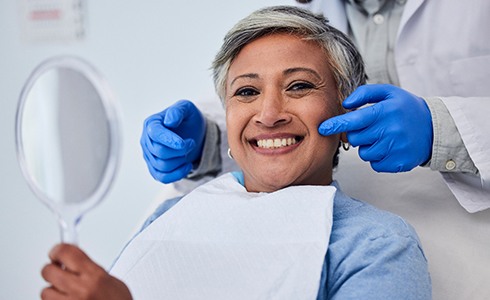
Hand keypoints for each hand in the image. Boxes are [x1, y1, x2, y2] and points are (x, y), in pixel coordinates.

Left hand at [41, 244, 131, 299]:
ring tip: (65, 292)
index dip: (58, 250)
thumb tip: (74, 262)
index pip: (66, 253)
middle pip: (49, 271)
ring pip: (45, 291)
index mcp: (94, 276)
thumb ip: (91, 270)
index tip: (57, 251)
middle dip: (52, 269)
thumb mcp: (111, 282)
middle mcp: (80, 290)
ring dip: (52, 291)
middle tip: (58, 270)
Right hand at [141, 100, 205, 182]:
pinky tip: (187, 166)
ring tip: (188, 151)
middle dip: (180, 150)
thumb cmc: (188, 119)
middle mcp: (146, 140)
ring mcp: (149, 156)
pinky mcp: (154, 168)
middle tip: (191, 143)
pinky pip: (162, 178)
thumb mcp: (187, 108)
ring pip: (162, 166)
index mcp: (151, 124)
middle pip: (160, 152)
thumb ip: (178, 110)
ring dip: (181, 160)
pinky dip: (177, 174)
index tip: (183, 144)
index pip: (155, 134)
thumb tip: (169, 121)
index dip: (169, 140)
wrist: (193, 133)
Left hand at [318, 84, 432, 171]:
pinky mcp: (398, 163)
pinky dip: (378, 157)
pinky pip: (374, 164)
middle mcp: (390, 131)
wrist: (434, 128)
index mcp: (385, 112)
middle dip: (357, 133)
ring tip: (383, 137)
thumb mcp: (388, 92)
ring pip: (364, 153)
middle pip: (355, 138)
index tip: (323, 128)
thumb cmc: (406, 109)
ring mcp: (395, 149)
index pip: (354, 120)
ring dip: (368, 146)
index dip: (336, 124)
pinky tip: (389, 147)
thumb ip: (364, 93)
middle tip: (371, 127)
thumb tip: (346, 104)